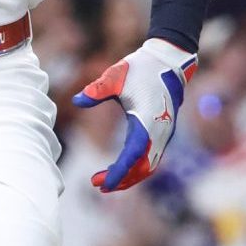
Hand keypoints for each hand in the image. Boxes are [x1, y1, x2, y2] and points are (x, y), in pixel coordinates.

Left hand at [73, 39, 198, 192]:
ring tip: (105, 181)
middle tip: (97, 184)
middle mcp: (160, 132)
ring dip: (130, 176)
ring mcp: (165, 133)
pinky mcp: (165, 131)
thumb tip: (76, 101)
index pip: (132, 156)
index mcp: (147, 122)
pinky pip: (153, 157)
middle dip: (121, 179)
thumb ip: (97, 90)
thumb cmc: (140, 68)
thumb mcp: (115, 76)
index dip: (118, 172)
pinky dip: (138, 167)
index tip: (102, 183)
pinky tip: (121, 167)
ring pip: (149, 165)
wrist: (168, 60)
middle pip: (142, 168)